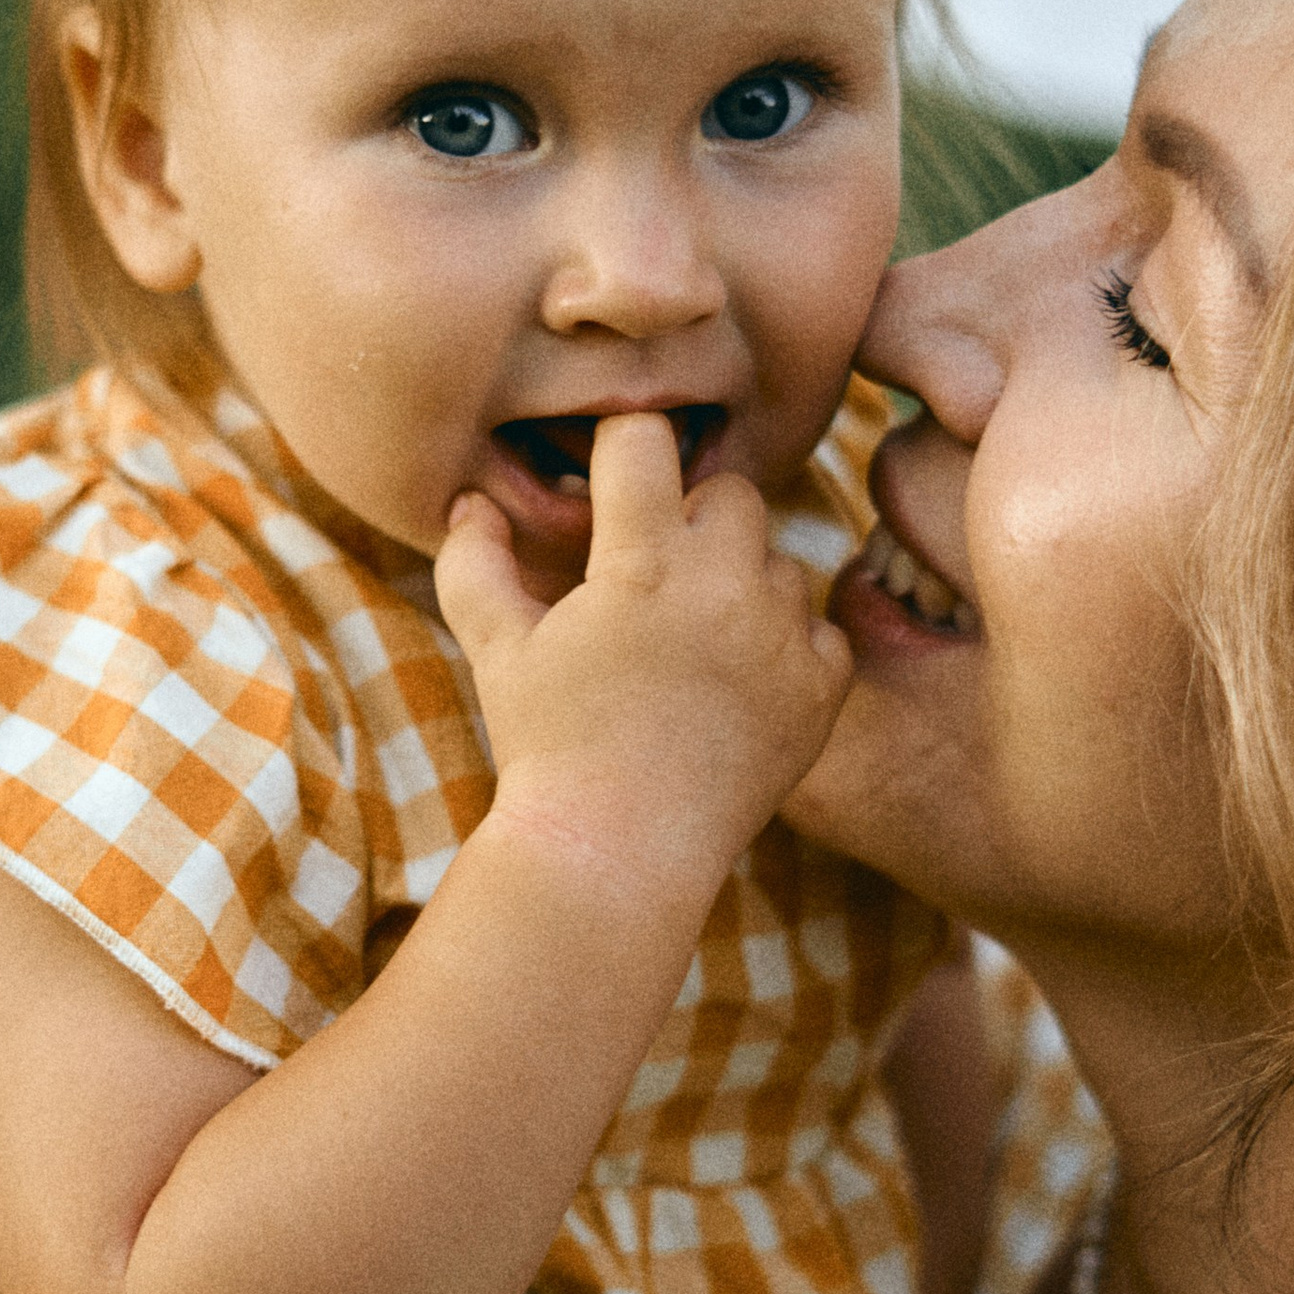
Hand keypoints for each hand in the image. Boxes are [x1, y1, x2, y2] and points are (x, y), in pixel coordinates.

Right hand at [436, 414, 851, 892]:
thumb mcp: (497, 650)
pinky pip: (819, 628)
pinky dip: (786, 646)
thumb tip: (471, 502)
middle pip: (731, 492)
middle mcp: (727, 585)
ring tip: (691, 641)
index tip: (609, 492)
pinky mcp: (822, 687)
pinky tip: (735, 684)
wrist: (619, 854)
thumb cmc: (547, 746)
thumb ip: (475, 561)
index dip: (620, 454)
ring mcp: (784, 636)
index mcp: (643, 560)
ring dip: (741, 582)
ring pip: (779, 560)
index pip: (645, 440)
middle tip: (653, 575)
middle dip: (693, 519)